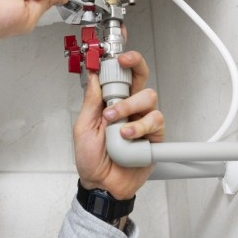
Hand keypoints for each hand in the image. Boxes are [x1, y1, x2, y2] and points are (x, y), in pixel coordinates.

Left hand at [73, 51, 164, 199]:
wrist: (101, 184)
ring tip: (115, 123)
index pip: (120, 76)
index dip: (122, 61)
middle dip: (135, 66)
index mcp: (111, 103)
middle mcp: (129, 108)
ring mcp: (143, 120)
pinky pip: (155, 121)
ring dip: (129, 107)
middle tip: (124, 64)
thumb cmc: (91, 159)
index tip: (116, 54)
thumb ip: (91, 102)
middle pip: (141, 77)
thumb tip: (93, 77)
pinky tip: (128, 136)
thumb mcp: (83, 127)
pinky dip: (139, 127)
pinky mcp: (154, 136)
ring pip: (149, 97)